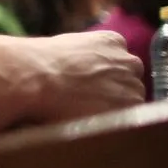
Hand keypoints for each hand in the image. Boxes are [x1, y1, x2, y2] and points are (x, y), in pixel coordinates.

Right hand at [0, 30, 144, 134]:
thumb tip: (76, 75)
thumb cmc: (37, 64)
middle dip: (115, 94)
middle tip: (91, 108)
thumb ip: (82, 60)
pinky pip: (130, 120)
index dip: (107, 80)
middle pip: (131, 82)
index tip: (93, 90)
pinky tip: (95, 126)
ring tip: (90, 121)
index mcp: (112, 40)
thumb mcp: (64, 49)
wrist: (34, 78)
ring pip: (133, 102)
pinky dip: (115, 125)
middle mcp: (128, 60)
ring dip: (117, 111)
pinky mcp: (129, 106)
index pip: (120, 64)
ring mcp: (131, 83)